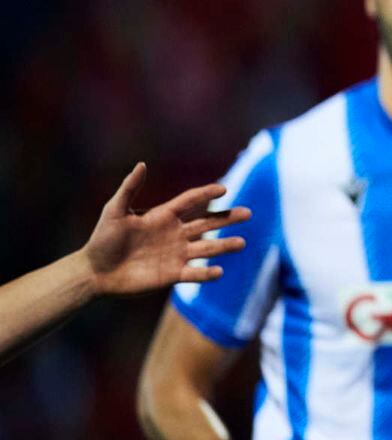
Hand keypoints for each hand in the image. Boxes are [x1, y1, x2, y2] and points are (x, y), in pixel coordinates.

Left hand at [84, 163, 250, 295]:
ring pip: (206, 249)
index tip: (223, 189)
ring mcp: (176, 254)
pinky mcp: (172, 274)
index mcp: (163, 216)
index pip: (191, 201)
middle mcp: (175, 234)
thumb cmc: (102, 239)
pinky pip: (194, 273)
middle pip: (207, 223)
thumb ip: (129, 188)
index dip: (206, 194)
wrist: (95, 271)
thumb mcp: (113, 210)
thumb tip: (142, 164)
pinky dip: (207, 274)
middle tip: (247, 213)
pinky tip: (219, 272)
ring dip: (224, 246)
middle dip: (227, 218)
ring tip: (242, 243)